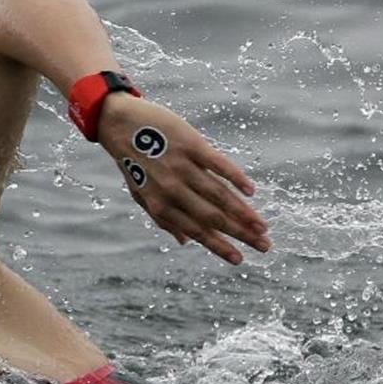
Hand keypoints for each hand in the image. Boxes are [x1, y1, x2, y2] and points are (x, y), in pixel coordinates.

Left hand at [95, 93, 270, 264]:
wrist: (118, 123)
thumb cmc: (131, 160)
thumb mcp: (140, 193)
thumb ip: (163, 218)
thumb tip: (185, 242)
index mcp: (160, 204)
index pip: (196, 231)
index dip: (219, 247)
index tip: (239, 260)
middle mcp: (172, 189)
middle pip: (213, 216)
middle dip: (240, 234)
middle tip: (264, 246)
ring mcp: (182, 167)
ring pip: (219, 195)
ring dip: (244, 212)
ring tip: (263, 226)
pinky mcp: (191, 145)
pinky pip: (218, 164)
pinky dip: (235, 177)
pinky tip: (250, 191)